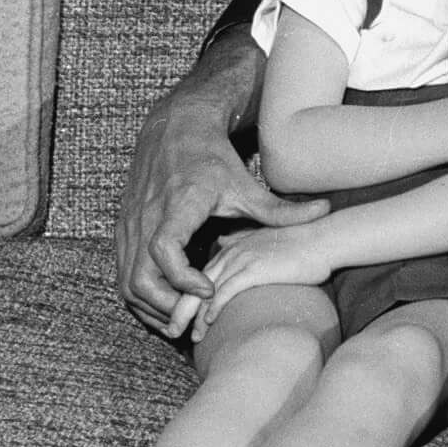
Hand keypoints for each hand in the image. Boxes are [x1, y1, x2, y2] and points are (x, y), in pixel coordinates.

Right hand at [115, 90, 327, 333]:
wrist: (174, 129)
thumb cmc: (210, 158)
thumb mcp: (245, 184)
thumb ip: (279, 207)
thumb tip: (324, 210)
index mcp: (177, 205)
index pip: (164, 249)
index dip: (183, 277)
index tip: (210, 289)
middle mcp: (146, 218)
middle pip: (139, 277)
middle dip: (166, 304)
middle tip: (198, 314)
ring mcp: (130, 226)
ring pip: (127, 281)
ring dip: (151, 306)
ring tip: (184, 317)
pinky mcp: (123, 231)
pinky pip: (123, 274)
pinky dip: (140, 295)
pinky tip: (168, 304)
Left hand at [187, 217, 337, 335]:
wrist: (328, 238)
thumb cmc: (306, 245)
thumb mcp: (272, 243)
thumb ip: (249, 248)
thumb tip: (235, 254)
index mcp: (234, 247)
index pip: (202, 276)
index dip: (189, 298)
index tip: (183, 318)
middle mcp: (232, 252)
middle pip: (195, 284)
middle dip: (180, 309)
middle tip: (171, 331)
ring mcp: (242, 259)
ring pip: (205, 291)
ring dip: (193, 316)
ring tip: (186, 335)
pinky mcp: (254, 269)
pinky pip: (225, 292)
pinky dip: (213, 309)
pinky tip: (208, 324)